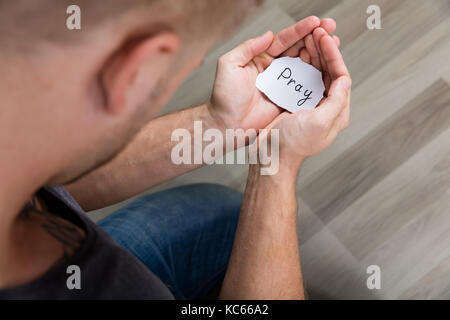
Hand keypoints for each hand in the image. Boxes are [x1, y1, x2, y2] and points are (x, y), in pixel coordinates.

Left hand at [208, 16, 338, 131]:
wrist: (226, 125)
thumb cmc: (223, 97)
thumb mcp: (230, 65)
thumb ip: (248, 48)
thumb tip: (269, 34)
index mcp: (261, 58)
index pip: (283, 40)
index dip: (300, 30)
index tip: (316, 22)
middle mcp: (274, 69)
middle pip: (299, 49)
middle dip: (315, 38)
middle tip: (331, 27)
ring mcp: (283, 85)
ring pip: (305, 65)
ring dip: (320, 54)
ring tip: (334, 43)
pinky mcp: (288, 99)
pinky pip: (305, 86)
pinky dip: (318, 76)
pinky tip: (330, 68)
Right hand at [257, 32, 350, 171]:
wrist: (270, 157)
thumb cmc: (292, 144)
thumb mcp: (318, 123)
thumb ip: (336, 102)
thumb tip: (344, 80)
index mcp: (337, 113)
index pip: (341, 78)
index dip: (334, 56)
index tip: (325, 39)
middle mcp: (327, 108)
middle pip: (330, 73)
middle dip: (324, 51)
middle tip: (317, 32)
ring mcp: (311, 106)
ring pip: (316, 74)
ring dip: (313, 55)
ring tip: (308, 38)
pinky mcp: (296, 105)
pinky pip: (302, 81)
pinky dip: (301, 66)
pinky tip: (296, 55)